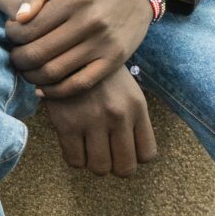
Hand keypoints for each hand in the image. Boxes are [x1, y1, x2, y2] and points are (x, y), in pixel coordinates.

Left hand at [3, 0, 152, 98]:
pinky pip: (79, 85)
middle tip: (14, 56)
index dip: (12, 35)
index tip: (11, 33)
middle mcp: (89, 22)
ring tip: (26, 70)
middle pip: (39, 53)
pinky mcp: (113, 61)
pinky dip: (56, 92)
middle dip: (18, 58)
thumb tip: (19, 17)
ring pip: (55, 72)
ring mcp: (103, 44)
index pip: (30, 27)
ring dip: (32, 76)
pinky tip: (43, 88)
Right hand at [42, 63, 157, 177]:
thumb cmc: (99, 73)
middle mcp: (118, 115)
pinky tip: (73, 142)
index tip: (123, 148)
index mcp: (136, 106)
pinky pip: (75, 161)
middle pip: (125, 168)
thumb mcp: (126, 88)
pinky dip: (74, 157)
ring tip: (88, 147)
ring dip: (94, 162)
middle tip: (105, 152)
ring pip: (100, 168)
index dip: (134, 156)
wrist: (66, 47)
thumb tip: (133, 152)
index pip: (147, 154)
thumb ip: (133, 117)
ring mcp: (93, 120)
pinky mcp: (67, 123)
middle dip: (115, 165)